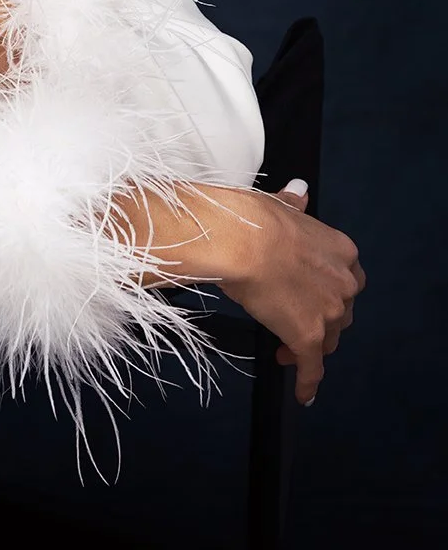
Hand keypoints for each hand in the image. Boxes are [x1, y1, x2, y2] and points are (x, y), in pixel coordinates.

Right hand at [219, 180, 365, 404]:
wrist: (241, 240)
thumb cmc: (254, 219)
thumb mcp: (278, 205)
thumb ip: (293, 205)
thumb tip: (299, 192)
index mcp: (341, 250)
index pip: (346, 279)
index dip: (329, 291)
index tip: (311, 294)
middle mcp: (343, 283)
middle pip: (341, 312)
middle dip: (322, 320)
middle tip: (295, 322)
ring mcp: (328, 312)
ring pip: (327, 339)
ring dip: (311, 347)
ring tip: (287, 352)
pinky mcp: (308, 338)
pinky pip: (313, 367)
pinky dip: (308, 382)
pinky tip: (303, 394)